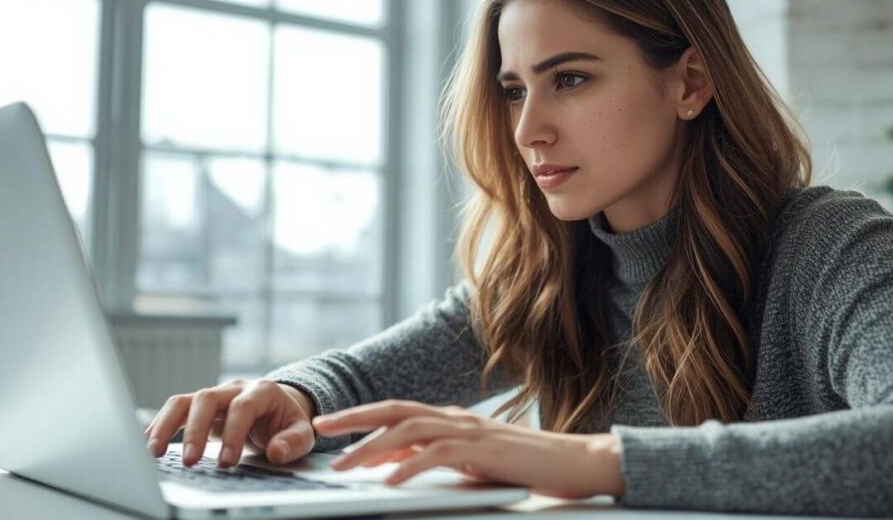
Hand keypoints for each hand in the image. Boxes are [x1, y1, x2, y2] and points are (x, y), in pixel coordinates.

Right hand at [144, 378, 315, 467]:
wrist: (278, 406)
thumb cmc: (287, 420)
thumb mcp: (301, 431)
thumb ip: (293, 442)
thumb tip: (276, 452)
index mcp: (262, 390)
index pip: (242, 407)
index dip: (233, 433)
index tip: (226, 462)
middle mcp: (234, 388)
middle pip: (207, 398)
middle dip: (195, 430)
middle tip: (190, 461)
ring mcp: (215, 395)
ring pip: (185, 400)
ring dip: (167, 424)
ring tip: (154, 452)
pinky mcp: (200, 406)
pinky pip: (176, 409)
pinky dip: (161, 424)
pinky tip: (149, 442)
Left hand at [312, 399, 623, 498]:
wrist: (572, 462)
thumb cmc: (520, 466)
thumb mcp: (466, 462)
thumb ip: (429, 458)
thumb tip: (388, 464)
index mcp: (450, 418)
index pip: (396, 410)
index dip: (360, 415)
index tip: (328, 424)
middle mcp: (455, 417)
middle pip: (394, 410)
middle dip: (354, 418)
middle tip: (320, 428)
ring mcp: (470, 431)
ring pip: (410, 431)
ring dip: (372, 447)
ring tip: (346, 465)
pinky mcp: (484, 450)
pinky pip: (439, 455)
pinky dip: (410, 468)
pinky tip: (390, 483)